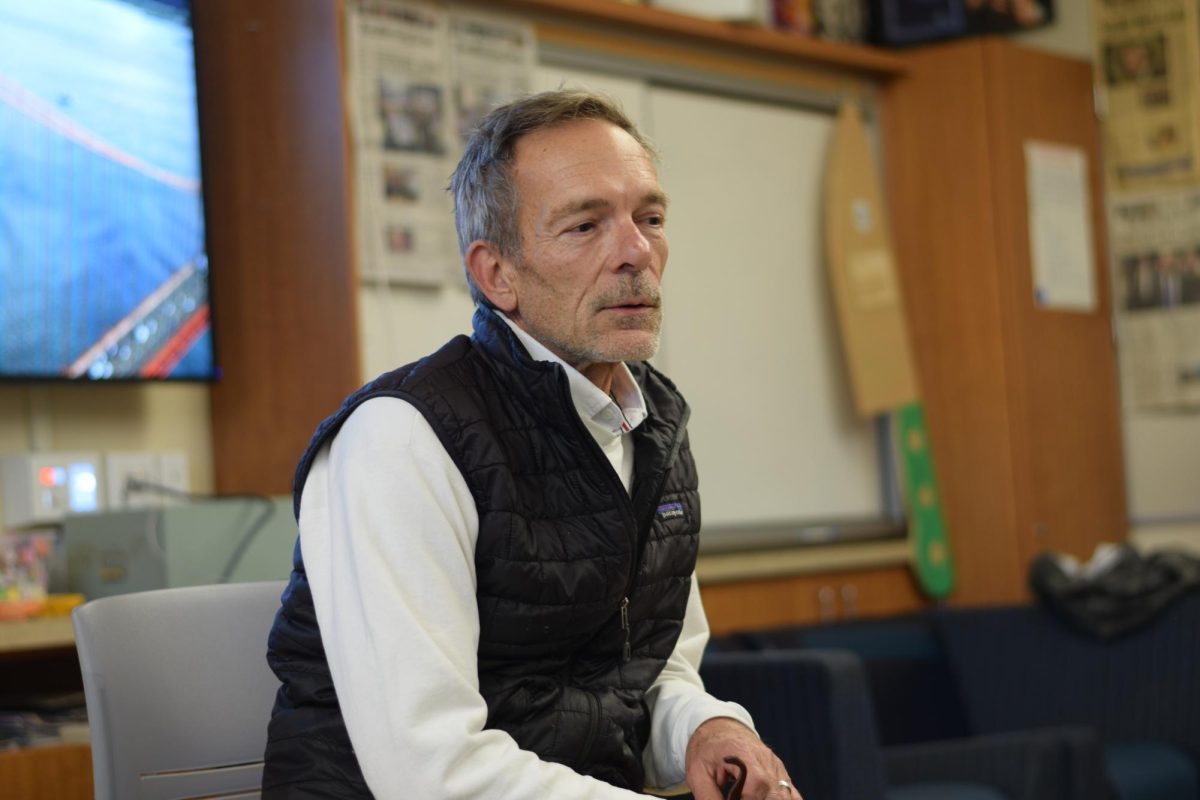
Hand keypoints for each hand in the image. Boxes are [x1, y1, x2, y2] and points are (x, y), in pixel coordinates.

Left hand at [685, 717, 799, 799]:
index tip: (731, 799)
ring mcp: (776, 766)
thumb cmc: (707, 750)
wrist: (720, 728)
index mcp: (744, 757)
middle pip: (776, 795)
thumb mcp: (698, 772)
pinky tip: (766, 799)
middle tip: (738, 797)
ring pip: (786, 796)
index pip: (756, 788)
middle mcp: (766, 761)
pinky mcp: (781, 772)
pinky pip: (792, 794)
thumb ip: (708, 796)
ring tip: (748, 797)